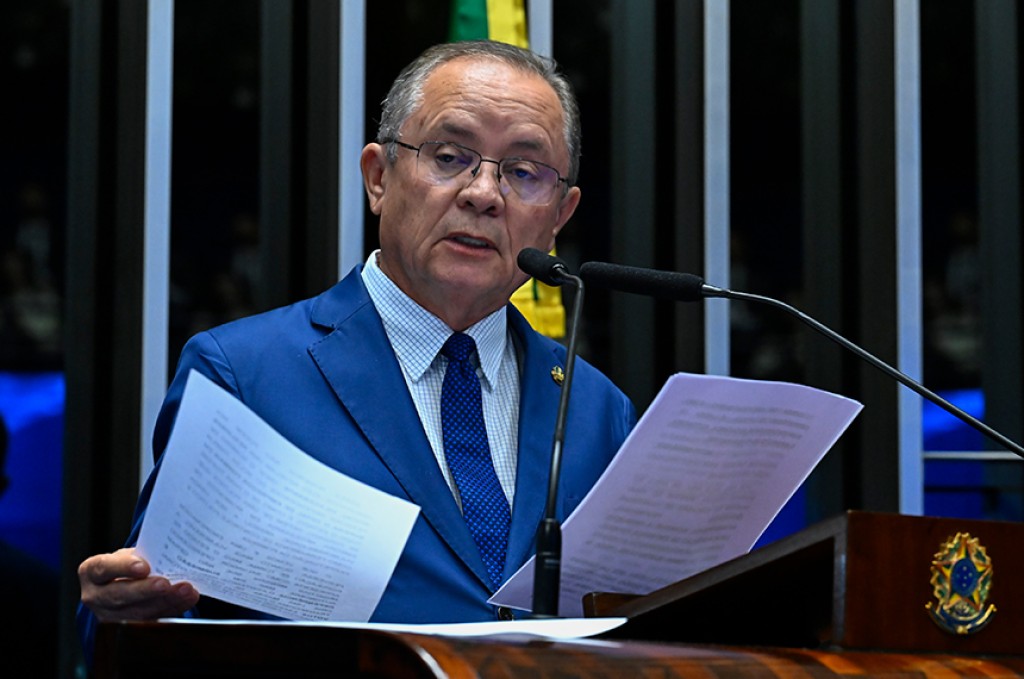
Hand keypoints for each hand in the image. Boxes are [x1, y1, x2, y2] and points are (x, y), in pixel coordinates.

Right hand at [78, 548, 199, 620]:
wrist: (124, 581)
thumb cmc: (126, 564)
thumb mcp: (128, 554)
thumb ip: (141, 554)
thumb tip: (169, 551)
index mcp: (92, 572)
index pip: (104, 569)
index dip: (123, 568)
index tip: (143, 566)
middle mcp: (96, 597)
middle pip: (118, 596)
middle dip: (144, 590)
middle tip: (165, 584)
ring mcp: (111, 616)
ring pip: (137, 613)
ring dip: (164, 601)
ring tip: (184, 590)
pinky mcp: (129, 627)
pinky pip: (153, 619)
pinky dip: (174, 607)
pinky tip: (188, 598)